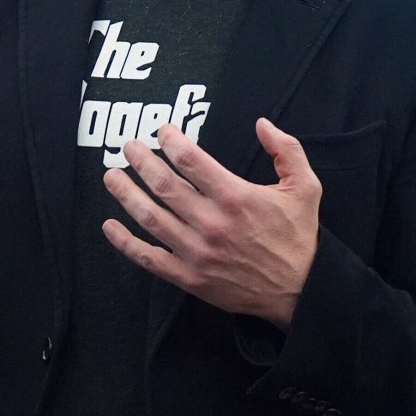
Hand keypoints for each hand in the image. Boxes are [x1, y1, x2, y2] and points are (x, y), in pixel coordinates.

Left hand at [103, 118, 319, 325]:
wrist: (301, 290)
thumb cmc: (299, 238)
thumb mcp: (306, 188)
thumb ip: (287, 151)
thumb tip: (262, 125)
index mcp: (237, 198)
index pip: (190, 160)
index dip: (170, 141)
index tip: (162, 132)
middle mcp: (212, 223)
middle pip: (162, 184)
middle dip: (140, 160)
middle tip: (129, 147)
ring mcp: (197, 252)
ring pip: (148, 217)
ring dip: (125, 193)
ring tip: (112, 176)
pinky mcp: (189, 277)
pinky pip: (148, 257)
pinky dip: (124, 242)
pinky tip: (109, 226)